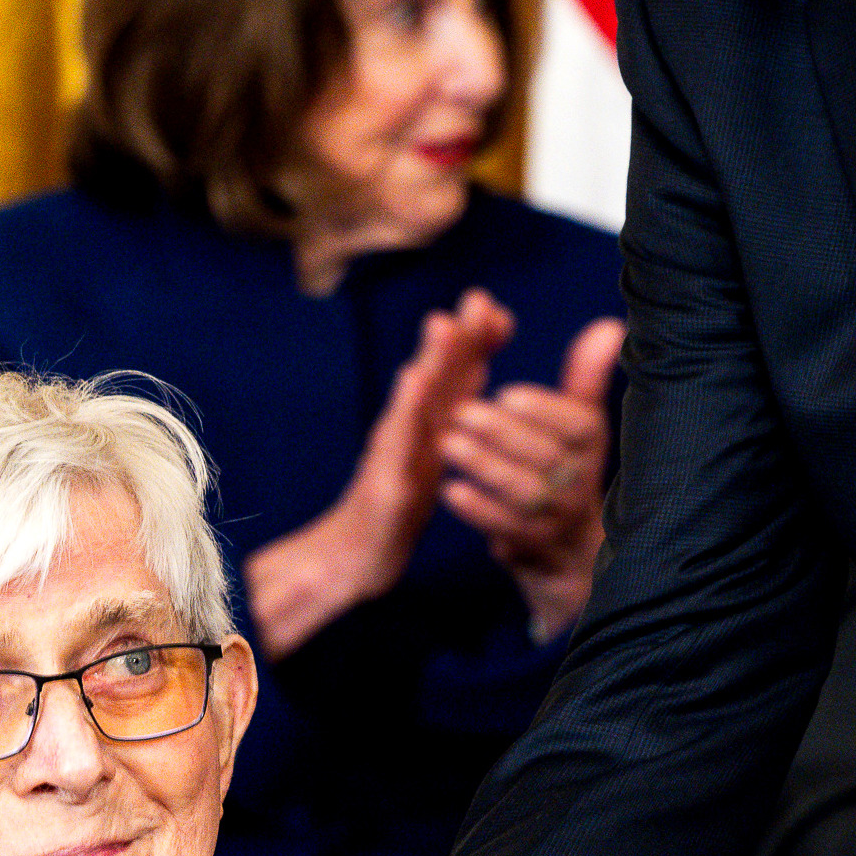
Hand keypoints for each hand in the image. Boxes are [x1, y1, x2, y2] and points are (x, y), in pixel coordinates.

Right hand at [242, 293, 514, 656]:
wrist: (355, 557)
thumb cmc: (394, 502)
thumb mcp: (432, 451)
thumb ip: (452, 406)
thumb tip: (477, 361)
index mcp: (428, 422)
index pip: (457, 374)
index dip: (478, 340)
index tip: (500, 309)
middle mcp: (409, 427)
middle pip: (436, 374)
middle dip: (458, 334)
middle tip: (479, 298)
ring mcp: (392, 451)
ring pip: (414, 401)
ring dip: (430, 360)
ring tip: (444, 326)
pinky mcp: (383, 481)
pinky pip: (395, 443)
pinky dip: (405, 410)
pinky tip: (412, 384)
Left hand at [438, 313, 622, 638]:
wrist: (569, 543)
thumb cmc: (566, 463)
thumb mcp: (580, 420)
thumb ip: (587, 374)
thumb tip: (611, 325)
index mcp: (591, 443)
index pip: (578, 425)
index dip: (544, 409)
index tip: (506, 392)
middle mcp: (581, 480)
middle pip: (545, 456)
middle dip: (502, 433)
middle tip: (460, 411)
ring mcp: (557, 517)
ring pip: (523, 491)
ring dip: (484, 466)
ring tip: (446, 442)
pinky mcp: (532, 546)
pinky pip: (505, 529)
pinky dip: (478, 510)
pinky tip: (449, 490)